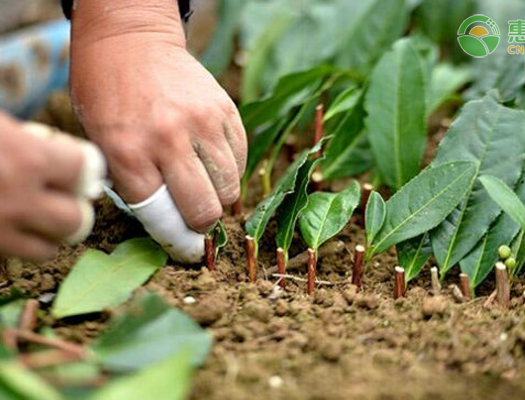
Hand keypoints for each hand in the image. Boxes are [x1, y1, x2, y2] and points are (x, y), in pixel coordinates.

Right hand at [0, 114, 101, 260]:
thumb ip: (26, 137)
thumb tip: (52, 148)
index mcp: (26, 158)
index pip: (86, 170)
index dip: (82, 165)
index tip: (74, 162)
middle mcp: (18, 200)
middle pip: (76, 219)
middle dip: (72, 205)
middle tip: (58, 191)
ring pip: (48, 248)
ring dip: (49, 232)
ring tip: (36, 212)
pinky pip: (15, 257)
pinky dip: (19, 244)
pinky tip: (9, 222)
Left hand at [69, 2, 246, 239]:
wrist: (131, 41)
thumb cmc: (107, 96)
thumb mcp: (101, 143)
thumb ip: (134, 184)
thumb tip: (170, 225)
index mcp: (128, 151)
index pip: (162, 217)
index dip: (175, 239)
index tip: (185, 248)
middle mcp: (169, 139)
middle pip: (205, 209)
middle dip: (202, 225)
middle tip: (196, 220)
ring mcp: (202, 122)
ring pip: (230, 188)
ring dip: (220, 197)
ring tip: (205, 188)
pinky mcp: (225, 110)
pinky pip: (240, 159)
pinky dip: (231, 170)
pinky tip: (212, 162)